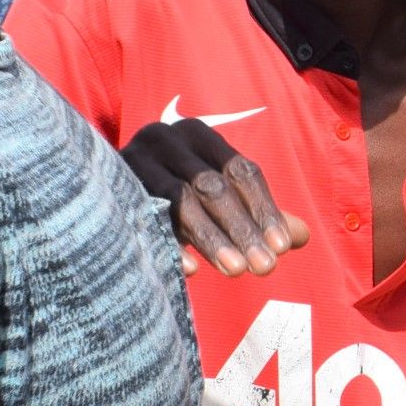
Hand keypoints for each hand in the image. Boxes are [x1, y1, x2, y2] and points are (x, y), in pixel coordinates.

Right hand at [119, 119, 308, 277]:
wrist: (101, 186)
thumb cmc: (174, 191)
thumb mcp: (219, 196)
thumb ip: (259, 214)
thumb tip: (304, 237)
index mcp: (199, 135)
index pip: (241, 170)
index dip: (264, 209)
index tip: (284, 248)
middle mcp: (166, 138)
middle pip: (212, 185)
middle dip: (243, 228)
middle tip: (266, 268)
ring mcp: (135, 159)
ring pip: (181, 200)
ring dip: (212, 238)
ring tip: (237, 271)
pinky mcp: (113, 186)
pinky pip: (146, 217)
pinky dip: (170, 243)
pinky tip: (191, 270)